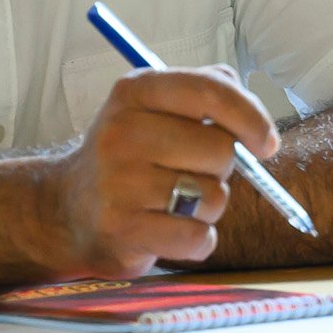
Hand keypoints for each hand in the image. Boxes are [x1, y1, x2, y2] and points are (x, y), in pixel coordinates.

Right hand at [39, 65, 279, 277]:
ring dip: (207, 207)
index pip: (211, 92)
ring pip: (214, 197)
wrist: (65, 210)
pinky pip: (198, 237)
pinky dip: (196, 240)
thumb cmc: (132, 157)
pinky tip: (170, 231)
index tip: (266, 142)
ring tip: (173, 204)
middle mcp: (123, 131)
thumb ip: (209, 92)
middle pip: (222, 150)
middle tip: (188, 175)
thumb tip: (258, 124)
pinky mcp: (123, 228)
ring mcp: (119, 181)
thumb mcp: (156, 107)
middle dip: (220, 170)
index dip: (252, 118)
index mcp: (136, 92)